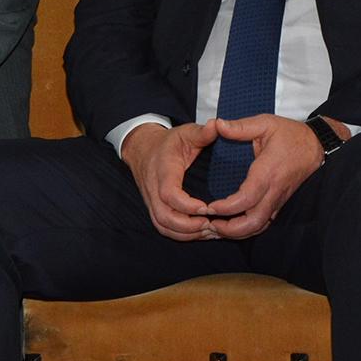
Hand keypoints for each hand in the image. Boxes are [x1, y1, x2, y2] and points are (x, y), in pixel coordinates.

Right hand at [120, 121, 217, 240]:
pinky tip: (200, 232)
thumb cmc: (169, 142)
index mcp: (162, 169)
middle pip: (164, 217)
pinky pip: (163, 227)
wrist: (142, 148)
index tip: (207, 207)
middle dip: (189, 226)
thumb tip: (217, 125)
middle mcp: (153, 188)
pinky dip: (181, 234)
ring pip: (162, 225)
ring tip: (210, 231)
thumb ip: (202, 132)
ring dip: (186, 233)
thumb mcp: (185, 132)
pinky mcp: (153, 207)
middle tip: (212, 224)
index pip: (169, 194)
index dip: (187, 205)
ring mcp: (151, 199)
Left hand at [204, 114, 337, 238]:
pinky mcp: (280, 202)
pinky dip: (248, 229)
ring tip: (217, 228)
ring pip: (260, 226)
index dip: (226, 208)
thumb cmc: (291, 134)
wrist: (317, 145)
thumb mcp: (265, 123)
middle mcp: (274, 190)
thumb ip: (240, 126)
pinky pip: (264, 222)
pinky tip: (233, 226)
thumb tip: (217, 124)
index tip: (210, 207)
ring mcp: (279, 199)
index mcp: (268, 172)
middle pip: (253, 222)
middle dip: (230, 229)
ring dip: (238, 232)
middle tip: (210, 224)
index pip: (246, 199)